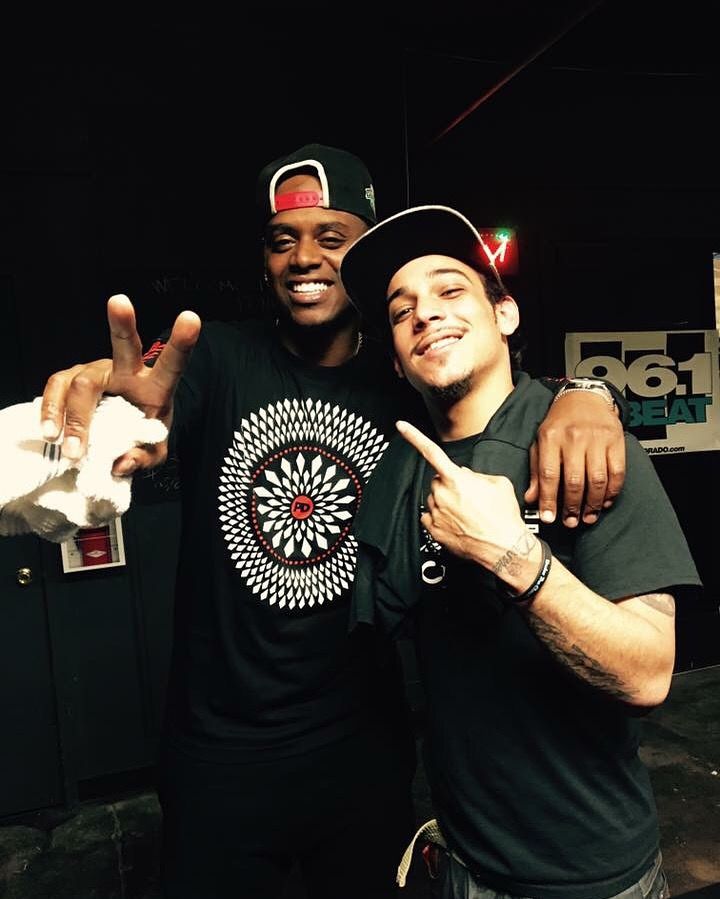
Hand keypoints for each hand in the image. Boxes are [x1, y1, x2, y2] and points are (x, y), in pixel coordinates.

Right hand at [40, 294, 200, 474]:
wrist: (118, 432)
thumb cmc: (141, 436)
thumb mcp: (154, 453)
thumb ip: (144, 458)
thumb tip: (121, 462)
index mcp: (156, 386)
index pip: (172, 364)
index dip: (182, 342)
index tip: (191, 318)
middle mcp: (127, 371)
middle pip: (124, 346)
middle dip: (122, 323)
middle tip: (119, 302)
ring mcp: (96, 371)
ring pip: (82, 382)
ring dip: (76, 417)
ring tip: (73, 449)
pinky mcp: (71, 379)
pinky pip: (56, 389)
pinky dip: (51, 411)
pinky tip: (49, 432)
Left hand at [396, 420, 528, 570]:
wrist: (505, 547)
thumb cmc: (504, 517)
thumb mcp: (498, 483)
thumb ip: (477, 474)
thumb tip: (466, 475)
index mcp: (457, 479)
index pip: (431, 452)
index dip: (414, 436)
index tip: (401, 426)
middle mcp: (442, 495)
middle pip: (437, 480)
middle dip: (450, 484)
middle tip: (469, 497)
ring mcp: (436, 513)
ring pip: (434, 499)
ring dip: (446, 502)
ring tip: (468, 513)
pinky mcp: (433, 530)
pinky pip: (430, 516)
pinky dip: (440, 517)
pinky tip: (457, 523)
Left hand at [525, 390, 624, 527]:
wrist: (585, 398)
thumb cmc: (560, 423)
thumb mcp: (541, 441)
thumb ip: (536, 470)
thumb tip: (531, 498)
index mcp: (551, 437)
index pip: (548, 474)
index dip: (548, 499)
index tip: (548, 518)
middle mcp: (574, 437)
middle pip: (574, 480)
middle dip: (572, 507)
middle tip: (571, 522)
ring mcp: (597, 438)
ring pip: (597, 479)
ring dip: (592, 504)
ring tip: (587, 517)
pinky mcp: (616, 440)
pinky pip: (617, 472)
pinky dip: (612, 492)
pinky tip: (604, 502)